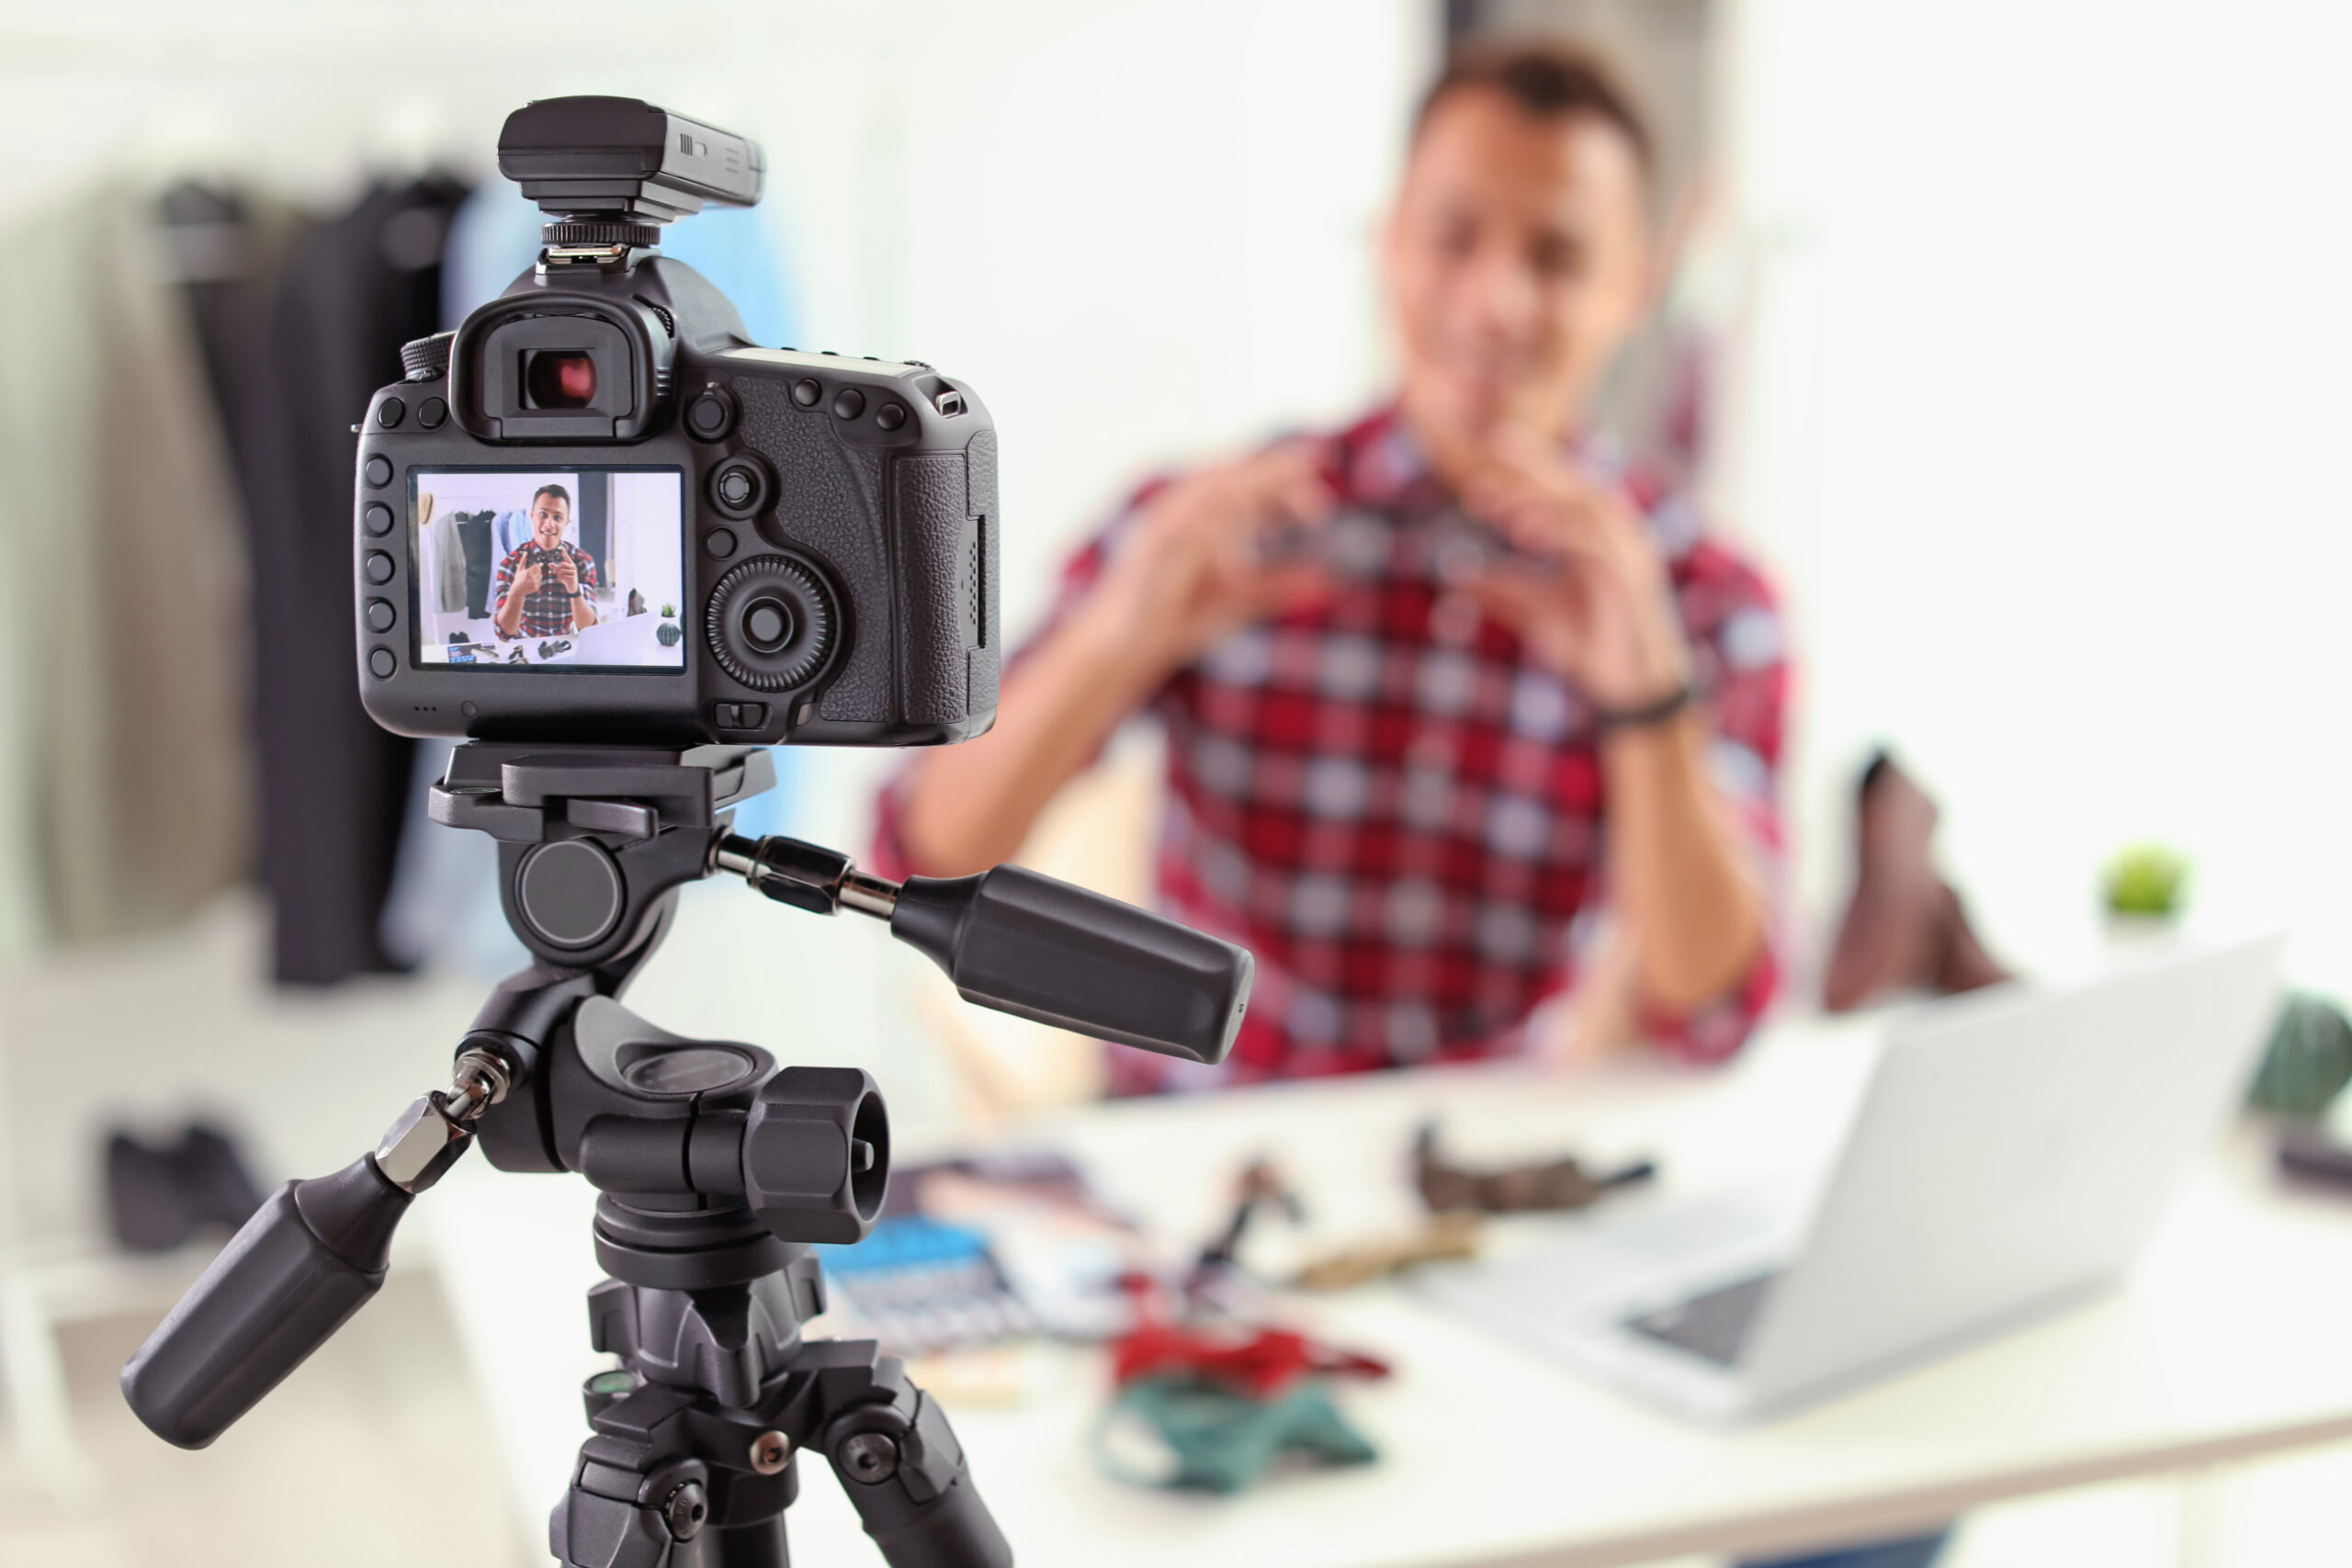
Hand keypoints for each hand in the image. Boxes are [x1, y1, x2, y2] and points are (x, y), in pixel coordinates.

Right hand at [512, 558, 544, 596]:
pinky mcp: (536, 587)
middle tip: (533, 571)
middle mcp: (531, 578)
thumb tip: (525, 552)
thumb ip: (523, 561)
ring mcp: (534, 583)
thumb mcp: (519, 569)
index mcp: (527, 573)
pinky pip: (540, 581)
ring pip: (541, 576)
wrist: (518, 590)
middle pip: (539, 571)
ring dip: (538, 575)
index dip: (539, 565)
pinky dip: (538, 581)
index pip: (536, 567)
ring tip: (532, 577)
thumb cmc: (518, 578)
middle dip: (537, 570)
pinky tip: (532, 582)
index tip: (541, 564)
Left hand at [551, 554, 579, 596]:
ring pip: (561, 570)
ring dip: (557, 574)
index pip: (567, 557)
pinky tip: (560, 580)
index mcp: (571, 565)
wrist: (572, 587)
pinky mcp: (572, 577)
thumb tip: (549, 563)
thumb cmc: (566, 579)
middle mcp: (573, 567)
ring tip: (558, 577)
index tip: (561, 548)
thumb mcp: (561, 573)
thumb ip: (556, 568)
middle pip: (562, 564)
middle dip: (556, 568)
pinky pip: (563, 576)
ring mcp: (574, 572)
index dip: (564, 553)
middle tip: (554, 572)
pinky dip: (559, 578)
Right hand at [1074, 444, 1336, 680]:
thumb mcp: (1240, 600)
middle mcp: (1181, 513)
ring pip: (1211, 492)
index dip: (1281, 466)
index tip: (1324, 460)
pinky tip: (1249, 519)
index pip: (1242, 481)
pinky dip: (1220, 525)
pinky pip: (1189, 528)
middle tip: (1316, 463)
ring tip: (1290, 482)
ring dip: (1252, 485)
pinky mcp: (1152, 549)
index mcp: (1200, 517)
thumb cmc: (1178, 620)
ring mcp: (1164, 527)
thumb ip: (1278, 586)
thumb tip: (1328, 580)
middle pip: (1231, 476)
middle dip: (1273, 468)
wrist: (1125, 648)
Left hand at [1440, 424, 1688, 709]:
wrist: (1628, 686)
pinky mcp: (1629, 575)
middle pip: (1571, 485)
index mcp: (1596, 536)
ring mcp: (1628, 552)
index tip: (1474, 482)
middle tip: (1478, 476)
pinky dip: (1558, 530)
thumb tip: (1454, 579)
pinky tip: (1523, 534)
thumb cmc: (1590, 646)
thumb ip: (1500, 590)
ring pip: (1582, 505)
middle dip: (1527, 472)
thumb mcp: (1533, 612)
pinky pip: (1592, 541)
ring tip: (1493, 508)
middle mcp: (1617, 534)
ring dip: (1536, 500)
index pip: (1559, 491)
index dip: (1521, 478)